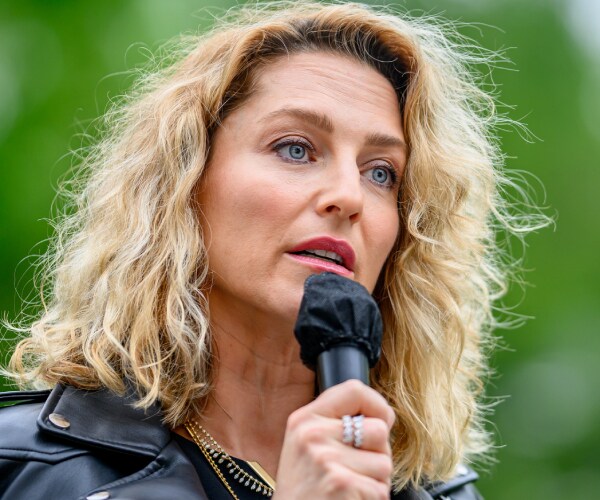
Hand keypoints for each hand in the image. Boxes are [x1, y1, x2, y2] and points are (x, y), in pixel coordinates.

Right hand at [274, 380, 394, 499]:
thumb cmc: (305, 489)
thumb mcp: (306, 445)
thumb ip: (335, 424)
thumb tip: (384, 416)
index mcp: (304, 419)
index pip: (354, 389)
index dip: (377, 405)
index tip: (381, 420)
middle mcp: (312, 435)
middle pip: (378, 429)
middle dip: (377, 453)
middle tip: (353, 469)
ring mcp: (326, 460)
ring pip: (385, 462)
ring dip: (376, 480)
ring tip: (349, 488)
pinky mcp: (342, 484)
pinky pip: (381, 488)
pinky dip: (372, 499)